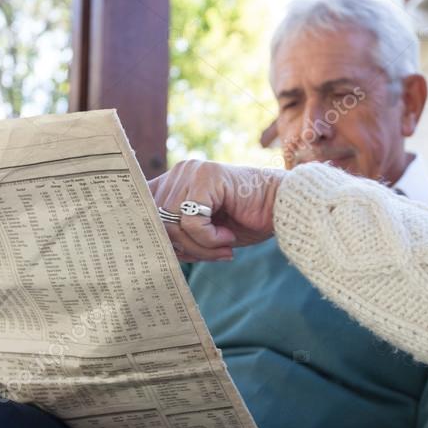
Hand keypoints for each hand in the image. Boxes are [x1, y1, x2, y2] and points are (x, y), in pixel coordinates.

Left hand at [148, 159, 284, 261]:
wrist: (283, 209)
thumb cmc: (245, 222)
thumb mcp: (203, 234)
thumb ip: (177, 236)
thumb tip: (150, 251)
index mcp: (175, 182)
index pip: (144, 207)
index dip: (151, 234)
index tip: (167, 255)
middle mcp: (180, 172)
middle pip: (157, 221)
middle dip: (183, 247)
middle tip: (212, 254)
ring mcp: (192, 171)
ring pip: (173, 223)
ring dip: (199, 245)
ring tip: (223, 247)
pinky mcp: (207, 177)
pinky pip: (191, 220)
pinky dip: (209, 237)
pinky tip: (228, 236)